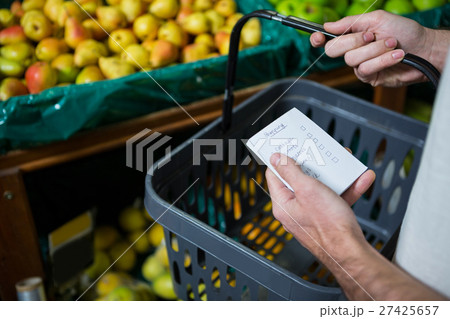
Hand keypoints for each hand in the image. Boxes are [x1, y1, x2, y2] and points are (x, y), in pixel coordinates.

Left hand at [265, 153, 374, 260]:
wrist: (352, 252)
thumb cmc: (328, 226)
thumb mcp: (307, 190)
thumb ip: (290, 172)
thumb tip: (276, 157)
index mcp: (283, 204)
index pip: (275, 174)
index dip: (281, 158)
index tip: (289, 146)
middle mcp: (295, 209)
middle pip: (300, 179)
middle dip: (314, 164)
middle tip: (321, 152)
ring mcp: (312, 213)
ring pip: (321, 187)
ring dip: (336, 174)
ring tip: (346, 163)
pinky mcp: (328, 217)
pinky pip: (335, 198)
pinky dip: (348, 188)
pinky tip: (361, 179)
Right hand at [310, 10, 431, 86]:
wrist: (424, 49)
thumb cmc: (405, 32)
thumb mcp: (377, 19)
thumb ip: (351, 22)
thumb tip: (328, 26)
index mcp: (352, 35)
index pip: (328, 39)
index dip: (318, 39)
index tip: (317, 38)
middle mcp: (353, 51)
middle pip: (334, 50)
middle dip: (354, 41)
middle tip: (372, 36)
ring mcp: (360, 65)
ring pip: (351, 59)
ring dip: (375, 50)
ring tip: (392, 44)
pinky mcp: (369, 77)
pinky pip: (365, 69)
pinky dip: (382, 60)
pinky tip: (395, 55)